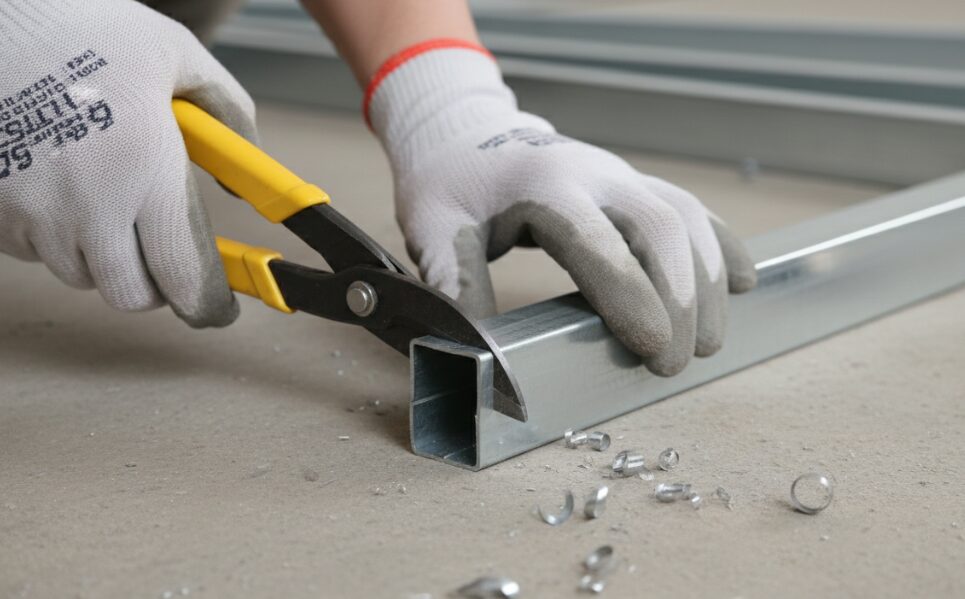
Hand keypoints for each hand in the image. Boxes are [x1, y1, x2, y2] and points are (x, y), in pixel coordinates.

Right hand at [0, 0, 256, 326]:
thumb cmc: (85, 30)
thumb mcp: (179, 56)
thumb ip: (229, 114)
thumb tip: (248, 171)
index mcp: (145, 167)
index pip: (182, 272)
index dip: (207, 303)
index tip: (218, 309)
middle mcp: (88, 202)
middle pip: (130, 294)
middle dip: (155, 284)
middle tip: (163, 254)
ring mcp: (34, 211)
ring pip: (81, 275)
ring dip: (103, 257)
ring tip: (108, 200)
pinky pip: (34, 252)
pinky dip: (55, 237)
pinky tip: (63, 189)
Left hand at [366, 41, 755, 374]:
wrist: (467, 133)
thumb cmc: (450, 186)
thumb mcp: (434, 233)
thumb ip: (456, 287)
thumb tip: (479, 356)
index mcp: (543, 187)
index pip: (597, 242)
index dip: (630, 295)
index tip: (653, 349)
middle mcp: (594, 175)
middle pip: (660, 227)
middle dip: (682, 298)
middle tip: (677, 361)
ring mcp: (621, 175)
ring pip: (686, 218)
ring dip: (707, 280)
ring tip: (709, 341)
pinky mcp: (635, 184)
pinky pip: (693, 209)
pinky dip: (721, 246)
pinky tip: (741, 283)